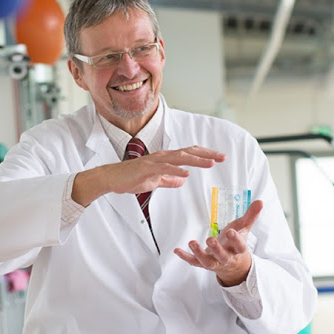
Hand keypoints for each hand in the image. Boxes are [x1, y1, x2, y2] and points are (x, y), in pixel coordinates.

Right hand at [72, 145, 225, 206]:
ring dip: (196, 160)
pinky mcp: (146, 168)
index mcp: (166, 159)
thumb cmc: (131, 178)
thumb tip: (183, 180)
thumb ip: (169, 180)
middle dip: (207, 154)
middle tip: (223, 157)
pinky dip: (176, 170)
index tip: (219, 158)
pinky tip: (186, 174)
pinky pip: (164, 169)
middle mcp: (162, 156)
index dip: (205, 154)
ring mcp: (155, 161)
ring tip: (211, 163)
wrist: (111, 178)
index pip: (189, 154)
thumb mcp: (155, 181)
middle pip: (189, 152)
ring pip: (179, 158)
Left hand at [174, 199, 262, 285]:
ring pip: (207, 261)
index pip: (239, 246)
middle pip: (222, 256)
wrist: (233, 265)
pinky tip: (177, 250)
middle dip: (216, 249)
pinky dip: (185, 257)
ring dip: (198, 253)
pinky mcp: (203, 264)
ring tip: (192, 242)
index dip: (235, 239)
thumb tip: (260, 201)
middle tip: (210, 239)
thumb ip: (251, 215)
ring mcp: (214, 262)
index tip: (231, 231)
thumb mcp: (244, 228)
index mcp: (238, 249)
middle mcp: (226, 258)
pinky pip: (194, 262)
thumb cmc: (236, 242)